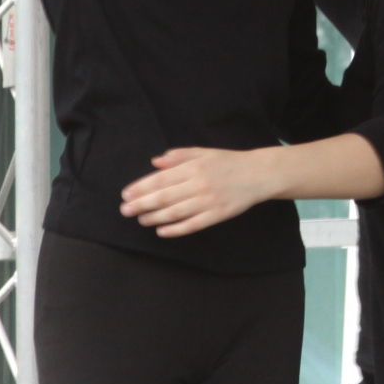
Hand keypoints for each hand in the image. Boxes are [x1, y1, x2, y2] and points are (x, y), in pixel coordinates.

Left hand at [120, 147, 281, 236]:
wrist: (258, 174)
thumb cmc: (228, 162)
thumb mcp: (203, 152)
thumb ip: (179, 155)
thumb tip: (155, 161)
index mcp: (194, 166)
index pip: (161, 178)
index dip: (141, 187)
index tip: (126, 194)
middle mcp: (199, 184)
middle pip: (164, 197)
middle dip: (141, 204)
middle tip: (125, 210)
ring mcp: (208, 201)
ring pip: (175, 212)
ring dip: (154, 217)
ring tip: (140, 220)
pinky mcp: (217, 215)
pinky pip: (192, 225)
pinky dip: (175, 229)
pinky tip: (162, 231)